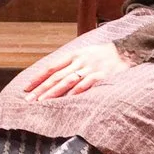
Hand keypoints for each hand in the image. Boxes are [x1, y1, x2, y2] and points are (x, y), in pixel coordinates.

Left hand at [18, 40, 133, 99]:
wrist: (126, 51)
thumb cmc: (102, 55)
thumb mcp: (84, 54)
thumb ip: (69, 64)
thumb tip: (52, 76)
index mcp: (73, 55)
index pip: (51, 67)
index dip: (38, 78)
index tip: (26, 88)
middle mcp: (79, 61)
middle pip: (56, 76)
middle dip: (41, 89)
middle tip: (29, 100)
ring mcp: (90, 68)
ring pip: (68, 81)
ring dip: (53, 93)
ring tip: (42, 103)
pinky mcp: (102, 75)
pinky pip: (86, 84)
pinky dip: (75, 92)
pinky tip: (66, 100)